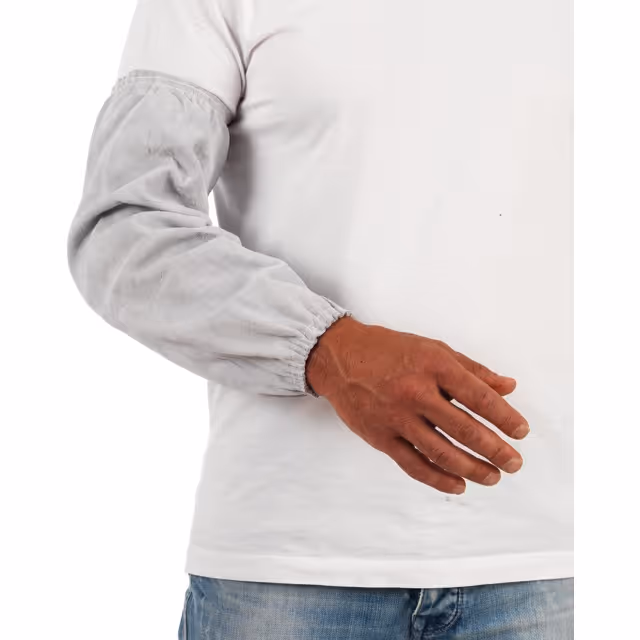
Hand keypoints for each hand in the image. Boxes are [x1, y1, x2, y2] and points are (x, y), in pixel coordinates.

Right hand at [305, 315, 529, 494]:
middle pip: (464, 429)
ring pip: (441, 452)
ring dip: (472, 469)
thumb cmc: (388, 350)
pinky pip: (413, 464)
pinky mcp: (380, 437)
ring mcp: (396, 417)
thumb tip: (508, 386)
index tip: (521, 432)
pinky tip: (458, 484)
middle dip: (495, 449)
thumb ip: (472, 369)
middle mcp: (415, 392)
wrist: (339, 357)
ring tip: (493, 477)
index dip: (505, 417)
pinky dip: (438, 479)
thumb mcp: (433, 348)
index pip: (479, 396)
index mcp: (433, 365)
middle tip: (515, 463)